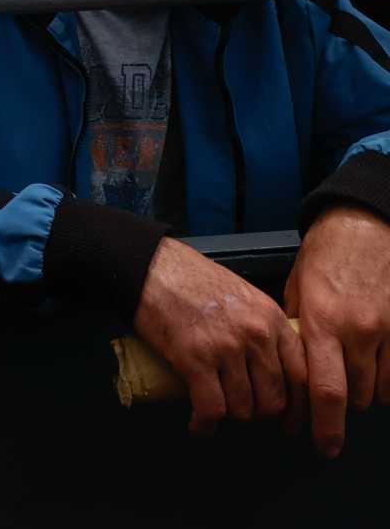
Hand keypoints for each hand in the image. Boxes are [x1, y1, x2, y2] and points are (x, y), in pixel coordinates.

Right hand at [133, 237, 306, 435]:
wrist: (152, 268)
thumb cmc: (190, 279)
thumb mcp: (244, 296)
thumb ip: (262, 327)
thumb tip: (268, 364)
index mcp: (271, 320)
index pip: (302, 376)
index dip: (298, 406)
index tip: (289, 419)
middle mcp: (256, 336)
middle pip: (274, 398)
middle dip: (259, 414)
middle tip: (243, 412)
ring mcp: (226, 348)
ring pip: (243, 408)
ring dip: (229, 417)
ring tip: (215, 410)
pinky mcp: (194, 359)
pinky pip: (211, 408)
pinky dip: (204, 424)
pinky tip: (199, 425)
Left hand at [285, 205, 389, 457]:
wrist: (369, 225)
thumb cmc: (328, 254)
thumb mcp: (298, 289)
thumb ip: (298, 330)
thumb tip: (291, 366)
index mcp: (321, 322)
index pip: (324, 391)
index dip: (323, 426)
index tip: (319, 446)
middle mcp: (358, 330)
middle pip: (354, 397)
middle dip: (340, 406)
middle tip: (329, 398)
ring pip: (380, 389)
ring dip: (365, 391)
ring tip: (352, 372)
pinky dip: (389, 378)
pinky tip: (377, 364)